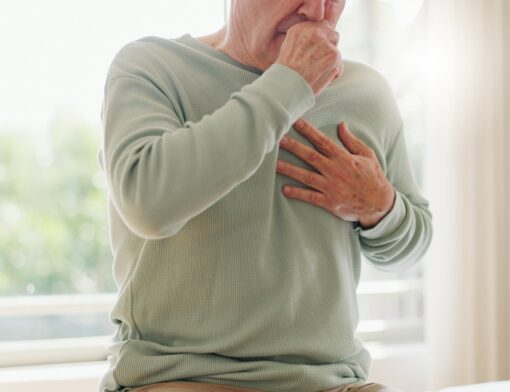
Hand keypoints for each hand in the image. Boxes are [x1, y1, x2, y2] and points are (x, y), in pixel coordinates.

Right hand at [275, 20, 342, 96]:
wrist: (286, 87)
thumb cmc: (285, 73)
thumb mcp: (287, 49)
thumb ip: (304, 40)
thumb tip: (319, 39)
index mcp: (300, 29)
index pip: (321, 25)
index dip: (322, 39)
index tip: (316, 51)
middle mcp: (313, 32)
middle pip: (333, 35)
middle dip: (330, 48)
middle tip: (318, 63)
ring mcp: (325, 43)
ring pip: (336, 52)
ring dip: (330, 63)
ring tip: (315, 74)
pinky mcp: (334, 55)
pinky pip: (339, 65)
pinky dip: (332, 74)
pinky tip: (319, 79)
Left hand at [276, 119, 395, 228]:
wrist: (379, 204)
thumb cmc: (373, 178)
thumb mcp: (367, 155)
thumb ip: (352, 141)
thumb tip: (341, 124)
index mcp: (344, 158)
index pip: (323, 142)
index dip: (308, 131)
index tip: (296, 122)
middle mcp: (335, 171)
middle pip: (310, 157)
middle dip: (294, 147)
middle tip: (278, 139)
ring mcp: (331, 187)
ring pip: (306, 176)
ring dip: (290, 170)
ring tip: (275, 164)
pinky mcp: (330, 202)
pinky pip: (311, 197)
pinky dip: (298, 193)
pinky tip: (285, 189)